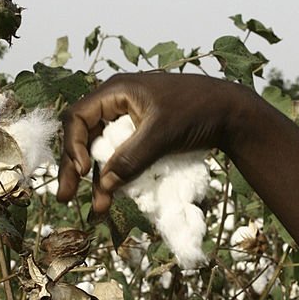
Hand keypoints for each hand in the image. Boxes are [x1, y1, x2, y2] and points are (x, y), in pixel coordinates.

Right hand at [57, 72, 250, 212]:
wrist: (232, 113)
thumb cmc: (198, 111)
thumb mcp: (162, 134)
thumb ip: (131, 158)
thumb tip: (105, 184)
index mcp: (116, 91)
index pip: (78, 117)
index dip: (73, 145)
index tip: (80, 171)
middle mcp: (117, 103)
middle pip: (84, 135)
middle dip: (75, 167)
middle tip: (66, 197)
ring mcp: (129, 120)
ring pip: (102, 150)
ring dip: (98, 179)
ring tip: (99, 208)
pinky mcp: (142, 135)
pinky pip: (120, 156)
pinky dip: (117, 176)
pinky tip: (114, 197)